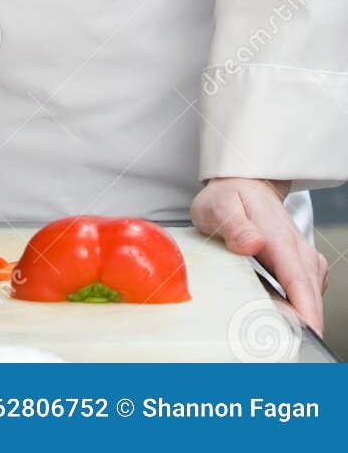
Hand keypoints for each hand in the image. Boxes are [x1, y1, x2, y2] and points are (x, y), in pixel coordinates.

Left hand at [191, 176, 328, 333]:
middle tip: (282, 349)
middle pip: (309, 295)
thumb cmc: (230, 196)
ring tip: (276, 338)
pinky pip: (307, 294)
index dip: (305, 310)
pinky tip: (279, 318)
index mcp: (279, 238)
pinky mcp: (303, 267)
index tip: (308, 334)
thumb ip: (234, 225)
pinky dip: (298, 309)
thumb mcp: (220, 206)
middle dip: (303, 325)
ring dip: (300, 319)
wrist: (244, 183)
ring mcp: (303, 259)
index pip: (298, 280)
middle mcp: (298, 250)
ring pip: (311, 296)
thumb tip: (253, 243)